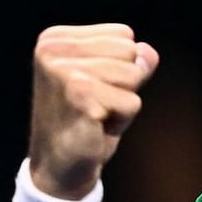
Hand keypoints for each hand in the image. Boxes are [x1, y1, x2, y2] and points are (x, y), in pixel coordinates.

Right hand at [27, 23, 158, 199]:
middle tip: (97, 104)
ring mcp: (64, 72)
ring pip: (133, 74)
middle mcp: (53, 50)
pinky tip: (97, 127)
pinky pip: (132, 102)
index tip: (94, 89)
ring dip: (123, 102)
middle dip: (124, 83)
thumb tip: (149, 53)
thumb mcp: (111, 82)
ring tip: (97, 114)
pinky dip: (122, 120)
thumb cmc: (86, 119)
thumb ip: (132, 60)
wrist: (60, 167)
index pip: (123, 35)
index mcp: (55, 38)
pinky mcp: (79, 96)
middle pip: (130, 51)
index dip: (120, 66)